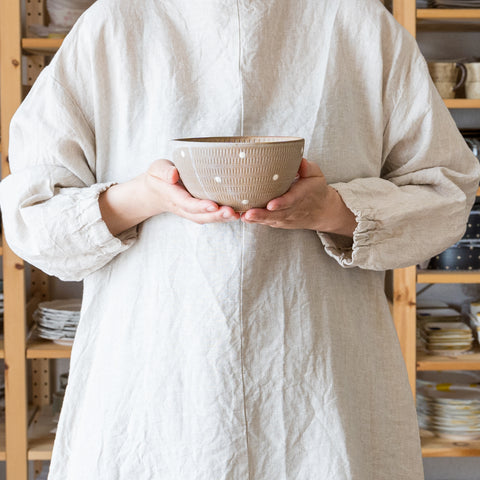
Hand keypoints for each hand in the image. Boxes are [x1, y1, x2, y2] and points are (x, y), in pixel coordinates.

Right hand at [99, 159, 239, 235]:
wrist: (155, 191)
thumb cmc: (158, 175)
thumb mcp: (157, 168)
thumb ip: (164, 171)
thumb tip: (174, 175)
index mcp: (172, 196)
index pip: (187, 203)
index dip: (200, 206)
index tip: (214, 205)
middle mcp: (183, 207)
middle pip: (200, 216)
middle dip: (217, 216)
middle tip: (232, 212)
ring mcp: (191, 211)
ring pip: (207, 218)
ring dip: (223, 219)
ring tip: (238, 215)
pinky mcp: (198, 211)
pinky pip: (211, 216)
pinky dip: (223, 217)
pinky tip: (238, 213)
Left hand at [241, 158, 356, 235]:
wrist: (321, 211)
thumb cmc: (315, 189)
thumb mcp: (316, 175)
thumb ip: (308, 167)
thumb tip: (299, 159)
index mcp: (301, 196)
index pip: (291, 201)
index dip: (281, 203)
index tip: (271, 204)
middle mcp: (293, 209)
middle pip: (277, 214)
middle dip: (262, 215)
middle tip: (249, 214)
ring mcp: (285, 218)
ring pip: (270, 220)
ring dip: (257, 219)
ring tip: (244, 216)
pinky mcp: (279, 221)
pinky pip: (267, 222)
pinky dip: (257, 221)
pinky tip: (245, 217)